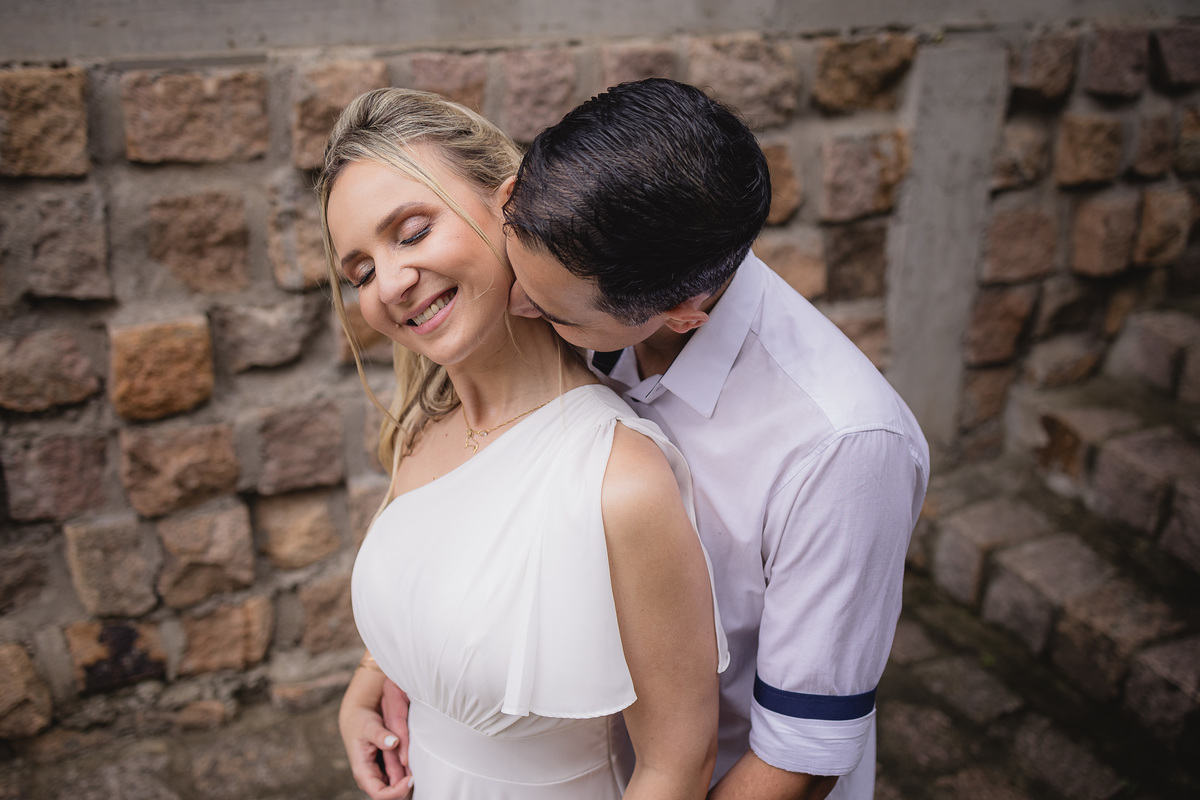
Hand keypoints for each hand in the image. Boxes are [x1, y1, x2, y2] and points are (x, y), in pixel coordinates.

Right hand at [339, 664, 411, 798]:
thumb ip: (380, 735)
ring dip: (407, 785)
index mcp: (362, 772)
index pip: (379, 794)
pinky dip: (407, 777)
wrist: (358, 718)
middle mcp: (369, 778)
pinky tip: (416, 768)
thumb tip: (393, 742)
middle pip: (390, 796)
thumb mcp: (369, 726)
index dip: (396, 791)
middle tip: (420, 775)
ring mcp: (377, 776)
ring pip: (395, 790)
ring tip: (420, 771)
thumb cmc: (361, 722)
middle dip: (405, 790)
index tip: (411, 778)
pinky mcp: (385, 771)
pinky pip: (397, 781)